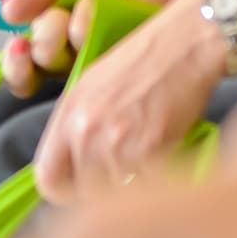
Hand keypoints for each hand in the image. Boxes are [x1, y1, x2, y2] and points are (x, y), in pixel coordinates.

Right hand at [0, 0, 207, 95]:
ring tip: (84, 18)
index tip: (19, 45)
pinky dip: (85, 43)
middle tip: (61, 20)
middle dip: (45, 40)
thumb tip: (5, 13)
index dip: (14, 64)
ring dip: (64, 42)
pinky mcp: (114, 86)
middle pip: (36, 71)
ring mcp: (91, 81)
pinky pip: (90, 85)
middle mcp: (66, 71)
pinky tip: (91, 28)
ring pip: (59, 79)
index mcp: (51, 50)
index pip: (20, 71)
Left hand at [29, 0, 225, 201]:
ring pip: (118, 196)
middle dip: (105, 190)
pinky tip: (168, 154)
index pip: (48, 179)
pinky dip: (159, 179)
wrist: (188, 42)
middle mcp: (85, 131)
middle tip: (126, 173)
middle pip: (83, 195)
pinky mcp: (151, 150)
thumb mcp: (95, 85)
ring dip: (134, 187)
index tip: (83, 190)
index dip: (66, 192)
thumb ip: (78, 127)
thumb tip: (75, 168)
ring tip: (150, 160)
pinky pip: (148, 187)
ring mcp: (117, 143)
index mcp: (68, 114)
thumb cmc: (147, 60)